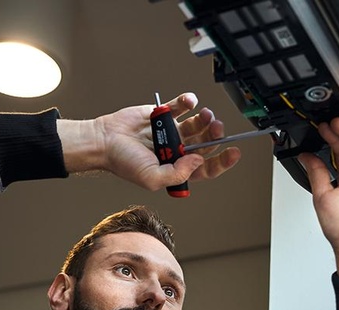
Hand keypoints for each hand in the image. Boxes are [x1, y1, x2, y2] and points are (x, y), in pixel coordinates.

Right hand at [58, 93, 240, 190]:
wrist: (104, 140)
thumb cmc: (124, 162)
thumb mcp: (152, 178)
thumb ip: (178, 173)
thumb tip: (198, 160)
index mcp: (177, 168)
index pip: (206, 167)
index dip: (222, 162)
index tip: (234, 153)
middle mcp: (177, 150)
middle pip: (204, 143)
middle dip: (214, 136)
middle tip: (216, 128)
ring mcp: (171, 131)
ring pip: (196, 124)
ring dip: (205, 119)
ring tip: (206, 115)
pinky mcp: (162, 114)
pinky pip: (180, 106)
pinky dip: (188, 102)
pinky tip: (189, 102)